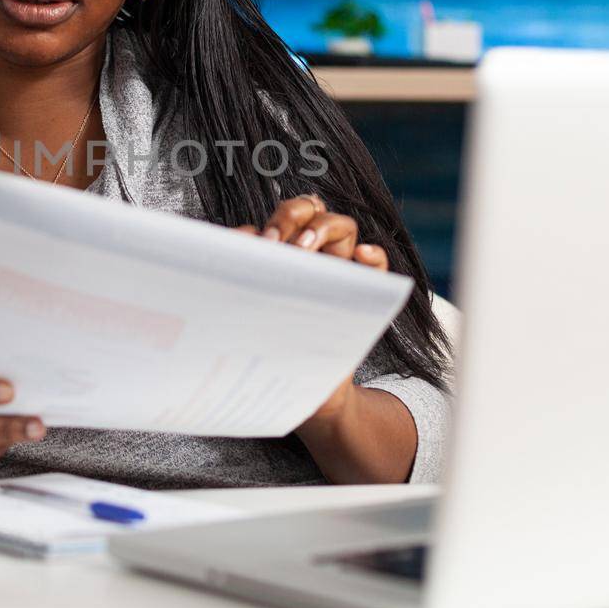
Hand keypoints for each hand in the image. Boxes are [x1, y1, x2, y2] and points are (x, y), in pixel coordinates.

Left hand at [235, 195, 395, 456]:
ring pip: (344, 226)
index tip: (257, 241)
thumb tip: (230, 252)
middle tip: (275, 243)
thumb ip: (241, 282)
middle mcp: (313, 256)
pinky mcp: (364, 295)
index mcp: (284, 255)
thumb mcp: (249, 317)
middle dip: (291, 215)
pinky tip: (362, 255)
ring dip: (324, 228)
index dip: (271, 220)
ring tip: (305, 249)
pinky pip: (378, 266)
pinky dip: (374, 256)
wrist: (309, 397)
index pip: (282, 217)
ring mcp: (340, 272)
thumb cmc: (271, 350)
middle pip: (310, 210)